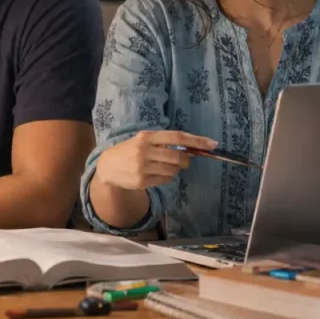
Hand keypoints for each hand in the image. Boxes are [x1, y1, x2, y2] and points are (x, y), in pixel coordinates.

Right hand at [93, 130, 216, 190]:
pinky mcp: (142, 181)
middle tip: (186, 161)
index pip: (177, 137)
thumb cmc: (129, 151)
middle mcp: (145, 151)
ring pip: (173, 171)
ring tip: (164, 167)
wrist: (107, 167)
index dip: (196, 141)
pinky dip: (166, 178)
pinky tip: (156, 174)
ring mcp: (143, 167)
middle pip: (178, 157)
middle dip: (186, 160)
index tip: (212, 144)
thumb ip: (163, 142)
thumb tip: (190, 149)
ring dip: (175, 170)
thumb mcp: (142, 141)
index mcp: (147, 137)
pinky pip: (165, 180)